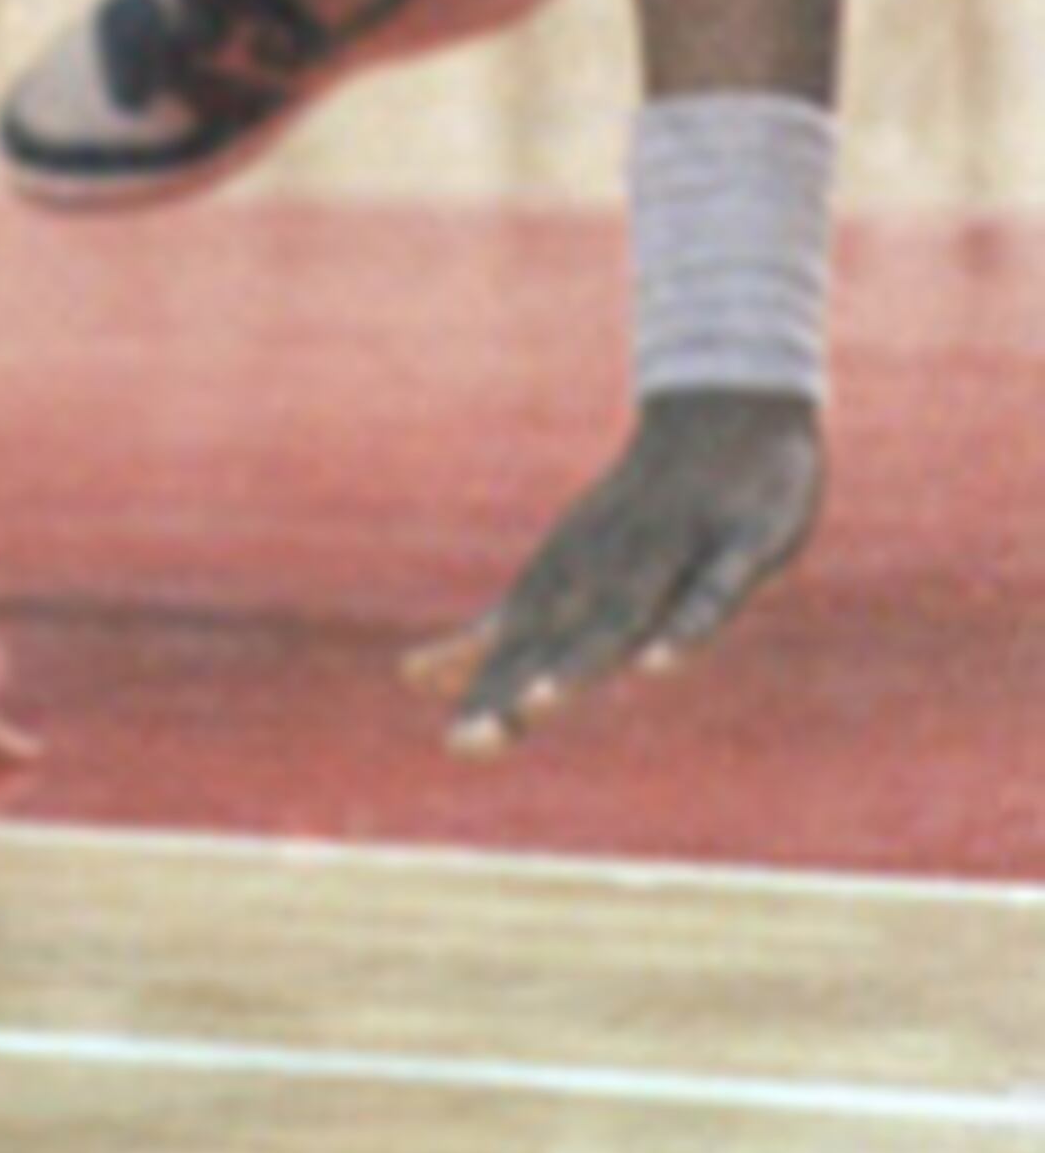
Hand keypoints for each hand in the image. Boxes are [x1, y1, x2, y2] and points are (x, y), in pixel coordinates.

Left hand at [405, 388, 823, 747]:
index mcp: (568, 580)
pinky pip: (711, 593)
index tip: (454, 745)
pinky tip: (660, 664)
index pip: (522, 648)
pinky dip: (685, 627)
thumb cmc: (632, 512)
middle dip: (514, 692)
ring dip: (581, 661)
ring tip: (536, 704)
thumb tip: (412, 675)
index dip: (490, 694)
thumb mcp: (561, 575)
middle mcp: (610, 569)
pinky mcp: (739, 543)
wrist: (723, 406)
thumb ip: (497, 637)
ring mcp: (673, 552)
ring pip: (622, 616)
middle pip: (558, 642)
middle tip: (467, 743)